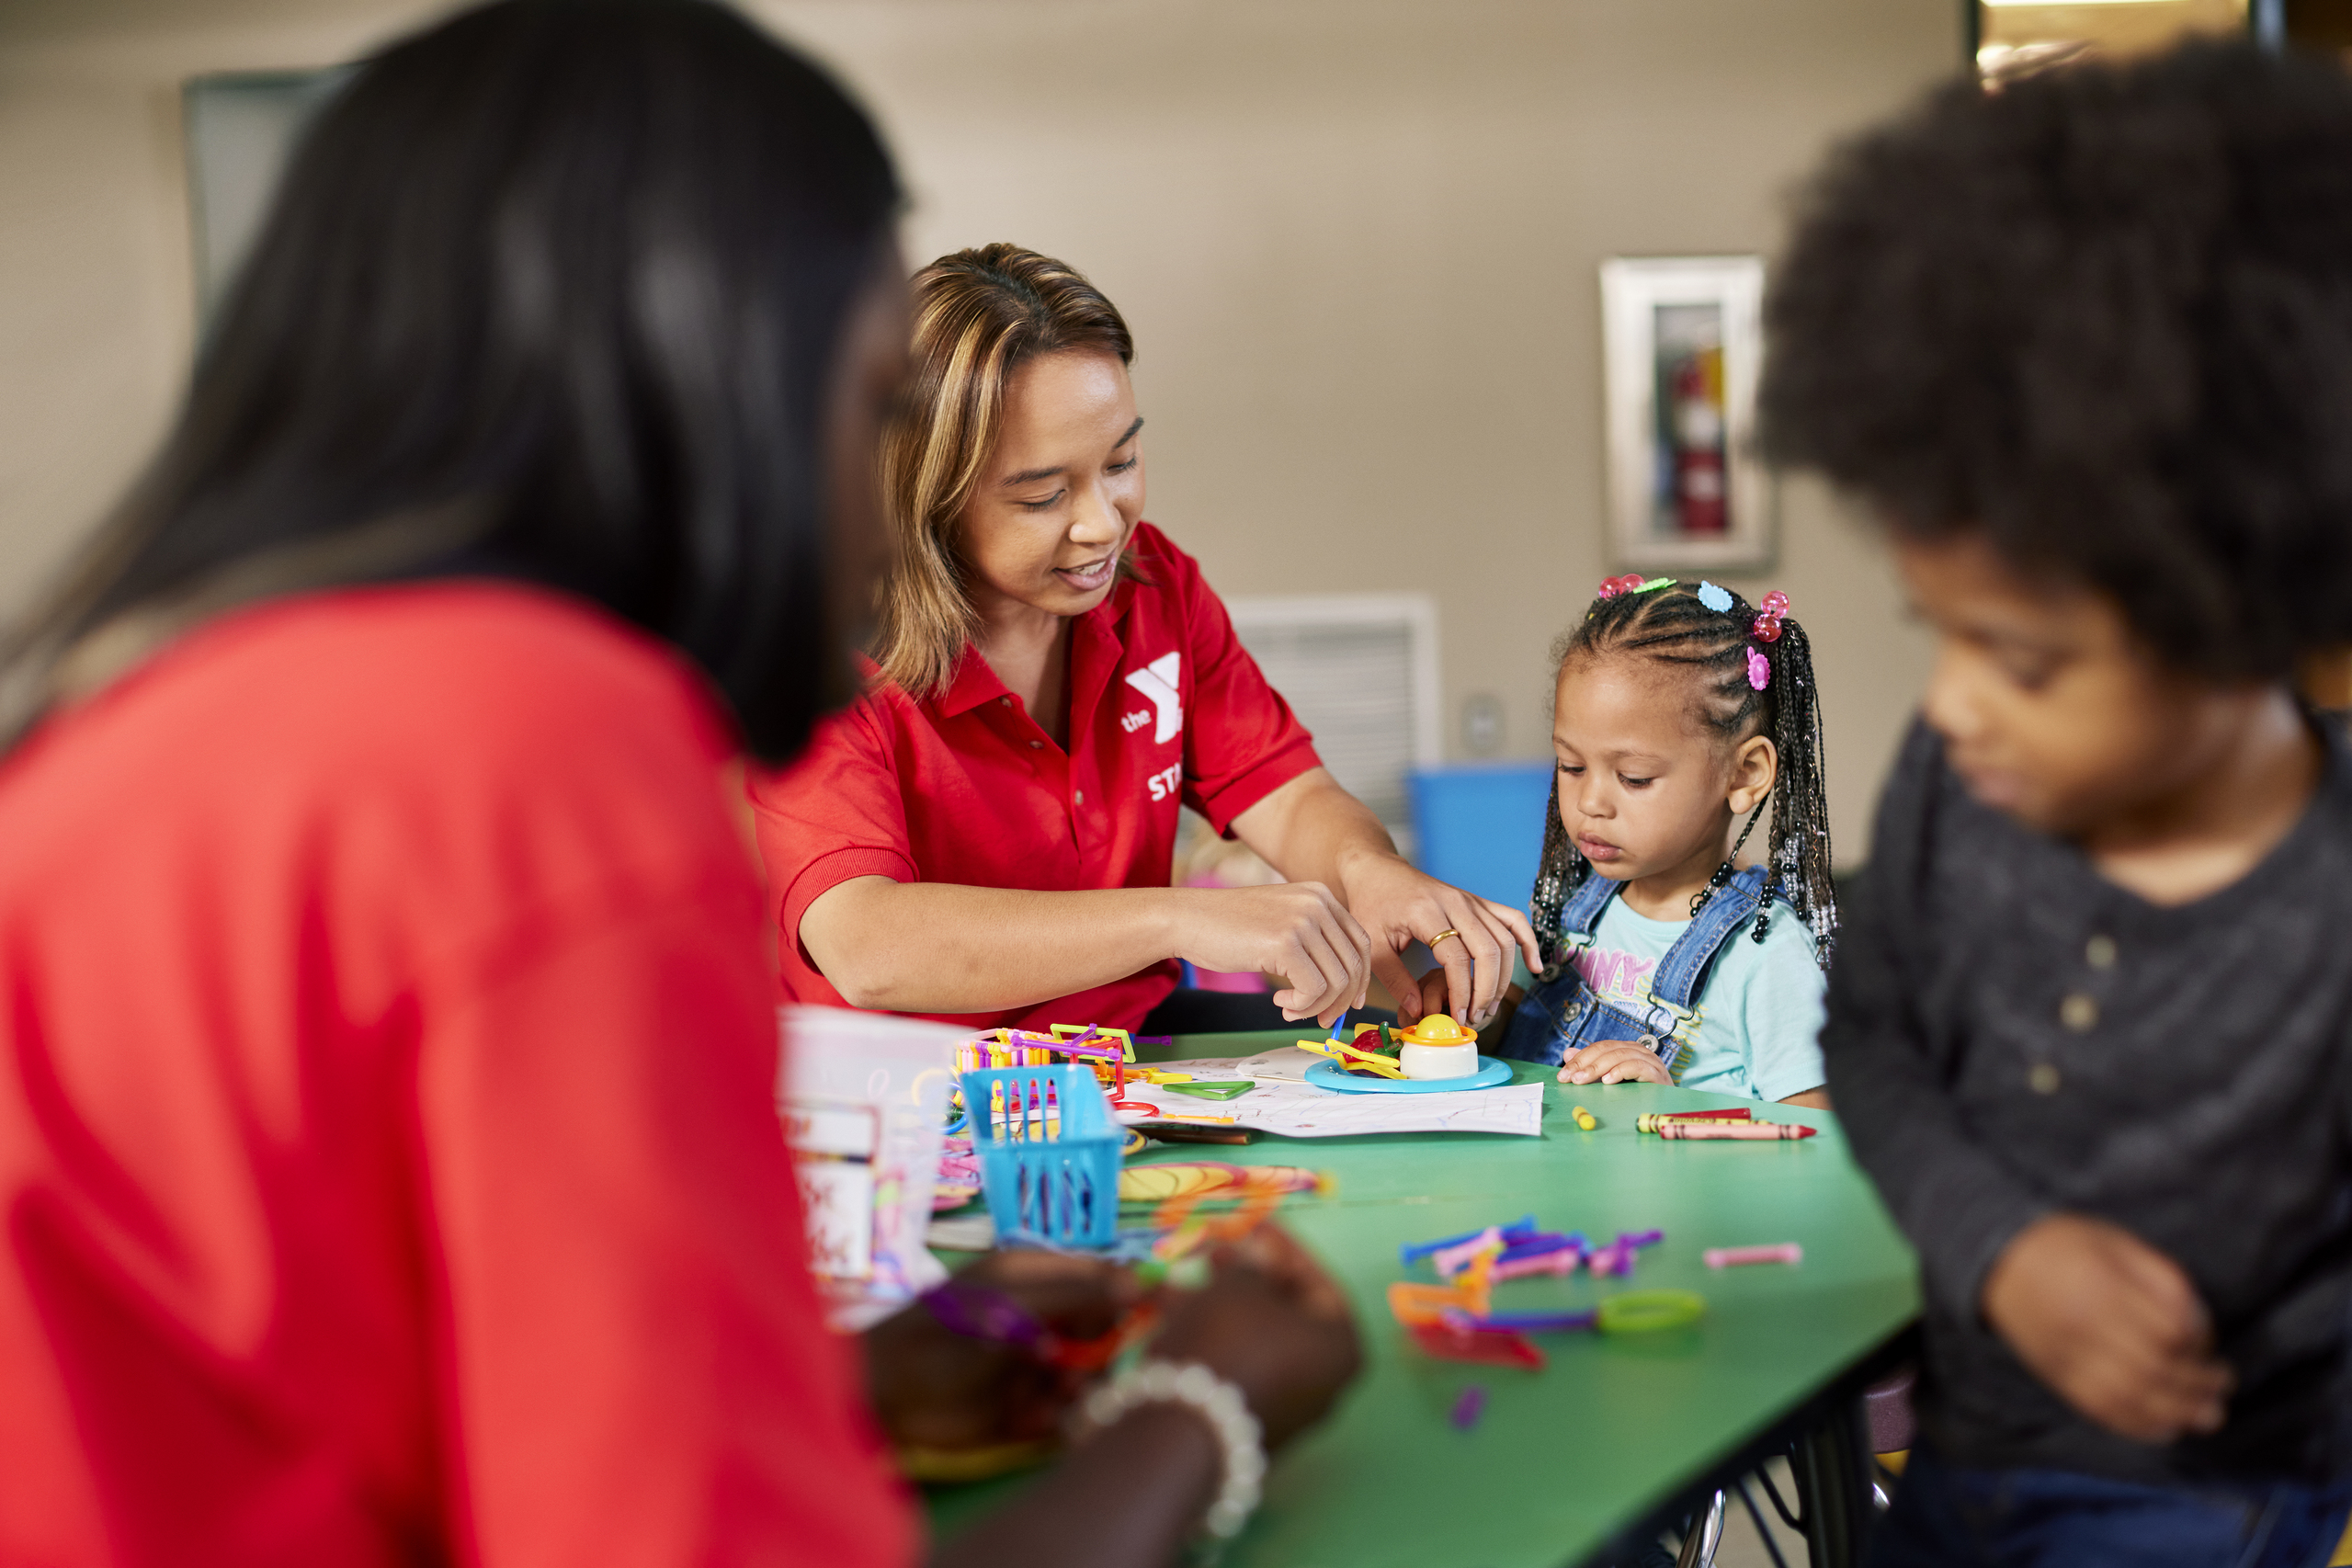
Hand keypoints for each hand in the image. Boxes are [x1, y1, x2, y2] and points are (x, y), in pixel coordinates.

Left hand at [862, 1250, 1142, 1451]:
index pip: (1104, 1276)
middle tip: (1085, 1367)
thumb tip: (1142, 1283)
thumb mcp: (1014, 1305)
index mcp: (1038, 1275)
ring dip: (1082, 1386)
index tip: (1162, 1315)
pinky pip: (1066, 1411)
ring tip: (1055, 1394)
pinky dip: (1056, 1416)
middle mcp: (1044, 1315)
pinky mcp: (1026, 1405)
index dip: (1132, 1295)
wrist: (885, 1395)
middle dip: (1104, 1350)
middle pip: (1105, 1329)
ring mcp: (1037, 1361)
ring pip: (1092, 1373)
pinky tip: (1033, 1416)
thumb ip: (1078, 1293)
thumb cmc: (942, 1333)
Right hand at [1151, 1224, 1361, 1448]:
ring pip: (1251, 1334)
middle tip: (1209, 1246)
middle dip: (1243, 1271)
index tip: (1251, 1220)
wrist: (1181, 1432)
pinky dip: (1208, 1331)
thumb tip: (1260, 1253)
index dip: (1281, 1245)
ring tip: (1178, 1271)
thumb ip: (1255, 1260)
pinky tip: (1168, 1306)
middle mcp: (1324, 1381)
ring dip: (1216, 1297)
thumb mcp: (1241, 1285)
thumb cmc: (1229, 1342)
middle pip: (1284, 1309)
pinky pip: (1234, 1362)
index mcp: (1342, 1345)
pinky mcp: (1248, 1421)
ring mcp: (1287, 1406)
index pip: (1317, 1281)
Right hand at [1171, 882, 1372, 1025]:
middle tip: (1321, 1020)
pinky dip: (1301, 1006)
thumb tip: (1345, 987)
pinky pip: (1313, 990)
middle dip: (1341, 1001)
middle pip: (1353, 965)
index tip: (1350, 1003)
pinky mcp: (1285, 943)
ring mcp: (1302, 921)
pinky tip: (1280, 1002)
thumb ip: (1312, 941)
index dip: (1360, 979)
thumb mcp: (1281, 920)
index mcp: (1320, 895)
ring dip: (1316, 1007)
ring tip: (1290, 1009)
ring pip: (1336, 982)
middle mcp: (1317, 903)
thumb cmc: (1228, 927)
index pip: (1360, 943)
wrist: (1188, 919)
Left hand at [1336, 852, 1541, 1028]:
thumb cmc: (1372, 905)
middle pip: (1489, 949)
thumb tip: (1418, 1010)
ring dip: (1504, 976)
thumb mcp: (1374, 945)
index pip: (1456, 958)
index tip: (1458, 1017)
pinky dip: (1528, 942)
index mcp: (1427, 912)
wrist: (1377, 871)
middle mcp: (1455, 902)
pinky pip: (1513, 919)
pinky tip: (1534, 966)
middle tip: (1476, 1016)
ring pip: (1505, 938)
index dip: (1462, 992)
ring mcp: (1471, 900)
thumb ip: (1395, 980)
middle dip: (1487, 990)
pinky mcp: (1478, 901)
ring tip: (1490, 1004)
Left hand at [1555, 1040, 1671, 1085]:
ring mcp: (1650, 1061)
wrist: (1668, 1107)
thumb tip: (1568, 1053)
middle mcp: (1638, 1051)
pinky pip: (1638, 1067)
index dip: (1579, 1059)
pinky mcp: (1658, 1074)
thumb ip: (1591, 1066)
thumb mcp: (1610, 1079)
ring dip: (1598, 1068)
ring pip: (1620, 1055)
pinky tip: (1608, 1081)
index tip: (1563, 1076)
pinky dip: (1621, 1071)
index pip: (1599, 1048)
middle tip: (1569, 1078)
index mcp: (1626, 1049)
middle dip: (1585, 1063)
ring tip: (1582, 1080)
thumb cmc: (1638, 1094)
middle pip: (1607, 1049)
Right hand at [1979, 1212, 2232, 1443]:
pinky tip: (2166, 1427)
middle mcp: (2085, 1328)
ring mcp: (2069, 1357)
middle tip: (2223, 1384)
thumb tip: (2198, 1323)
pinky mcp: (2058, 1377)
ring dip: (2177, 1412)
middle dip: (2198, 1384)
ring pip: (2131, 1399)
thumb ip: (2161, 1276)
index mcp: (2103, 1287)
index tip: (2209, 1342)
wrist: (1995, 1262)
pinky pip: (2102, 1412)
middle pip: (2155, 1370)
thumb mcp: (2117, 1242)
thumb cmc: (2065, 1244)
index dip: (2198, 1342)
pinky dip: (2139, 1426)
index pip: (2166, 1330)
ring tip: (2207, 1414)